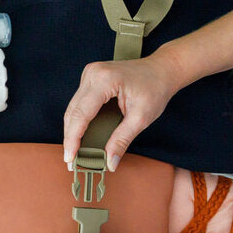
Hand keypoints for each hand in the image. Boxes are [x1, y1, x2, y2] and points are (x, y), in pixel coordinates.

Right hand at [61, 54, 180, 170]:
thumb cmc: (155, 88)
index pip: (81, 114)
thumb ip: (122, 140)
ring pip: (73, 107)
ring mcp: (90, 74)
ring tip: (75, 152)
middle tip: (72, 160)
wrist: (162, 70)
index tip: (70, 158)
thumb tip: (110, 162)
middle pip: (73, 111)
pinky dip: (79, 120)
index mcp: (104, 80)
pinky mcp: (91, 78)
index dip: (73, 138)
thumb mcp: (141, 117)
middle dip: (70, 137)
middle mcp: (92, 74)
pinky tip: (81, 136)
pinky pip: (79, 102)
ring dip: (73, 130)